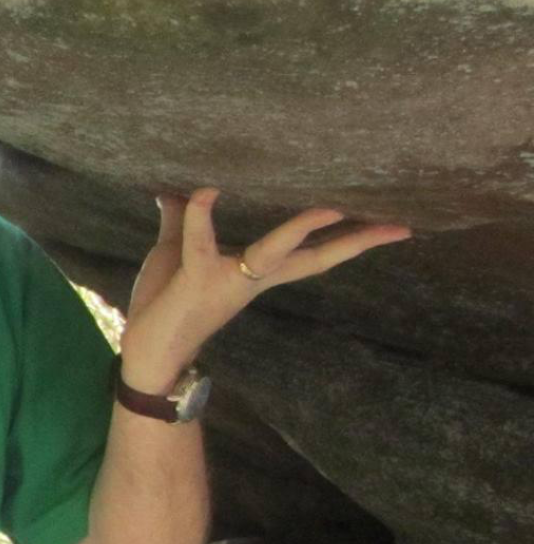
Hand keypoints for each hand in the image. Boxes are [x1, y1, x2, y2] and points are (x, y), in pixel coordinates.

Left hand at [120, 187, 412, 392]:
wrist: (147, 352)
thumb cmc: (164, 303)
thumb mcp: (176, 254)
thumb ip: (179, 222)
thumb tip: (172, 192)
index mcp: (257, 271)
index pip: (312, 253)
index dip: (349, 239)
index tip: (389, 224)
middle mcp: (253, 276)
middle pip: (314, 256)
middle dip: (356, 241)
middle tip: (397, 226)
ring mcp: (229, 278)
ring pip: (273, 250)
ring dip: (299, 229)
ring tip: (331, 207)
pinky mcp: (197, 279)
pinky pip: (200, 242)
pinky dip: (201, 215)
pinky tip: (208, 192)